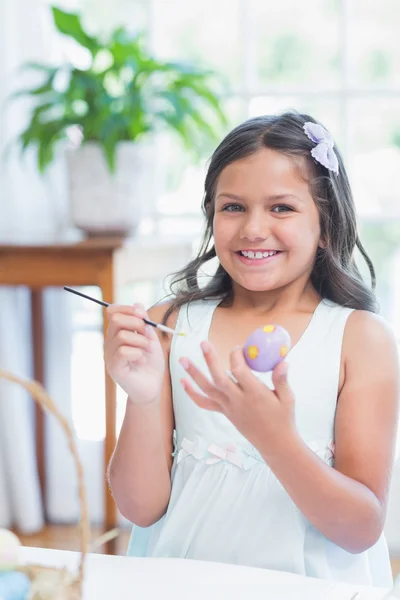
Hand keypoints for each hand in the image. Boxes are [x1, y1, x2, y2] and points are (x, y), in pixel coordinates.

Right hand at [104, 303, 164, 403]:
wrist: (152, 388)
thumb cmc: (151, 364)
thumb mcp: (151, 339)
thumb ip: (144, 323)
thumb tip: (137, 304)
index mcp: (117, 333)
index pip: (113, 311)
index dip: (128, 309)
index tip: (143, 315)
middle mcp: (110, 343)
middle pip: (116, 319)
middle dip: (136, 323)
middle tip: (147, 335)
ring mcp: (109, 355)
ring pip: (122, 336)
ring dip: (141, 341)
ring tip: (147, 351)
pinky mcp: (113, 368)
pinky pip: (123, 351)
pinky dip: (138, 354)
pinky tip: (142, 361)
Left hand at [179, 341, 296, 457]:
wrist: (275, 444)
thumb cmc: (284, 418)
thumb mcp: (288, 398)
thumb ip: (282, 379)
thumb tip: (283, 361)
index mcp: (255, 394)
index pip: (240, 371)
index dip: (237, 356)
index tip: (238, 347)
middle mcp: (239, 400)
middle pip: (219, 378)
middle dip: (210, 359)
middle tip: (203, 343)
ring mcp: (229, 407)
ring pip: (208, 389)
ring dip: (194, 374)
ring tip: (182, 359)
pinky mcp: (225, 412)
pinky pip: (205, 403)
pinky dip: (192, 393)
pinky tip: (183, 381)